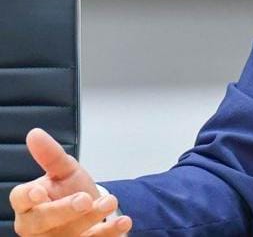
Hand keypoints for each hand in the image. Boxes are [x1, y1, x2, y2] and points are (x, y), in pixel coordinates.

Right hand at [10, 128, 132, 235]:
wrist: (90, 209)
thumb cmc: (69, 189)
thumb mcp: (63, 170)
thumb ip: (50, 155)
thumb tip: (35, 133)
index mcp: (29, 204)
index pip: (20, 200)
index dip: (27, 197)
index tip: (40, 192)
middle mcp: (38, 225)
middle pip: (43, 220)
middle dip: (64, 210)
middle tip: (85, 199)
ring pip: (69, 233)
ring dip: (92, 219)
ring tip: (111, 201)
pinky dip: (109, 233)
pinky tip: (124, 222)